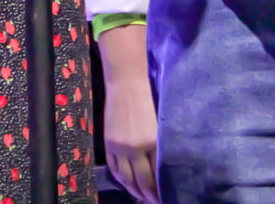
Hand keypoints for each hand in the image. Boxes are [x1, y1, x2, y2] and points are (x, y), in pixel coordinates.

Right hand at [96, 24, 159, 203]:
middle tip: (156, 202)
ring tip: (142, 197)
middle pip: (142, 180)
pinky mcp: (109, 143)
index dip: (159, 189)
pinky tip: (128, 183)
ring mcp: (120, 147)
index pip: (156, 174)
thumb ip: (159, 144)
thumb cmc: (148, 99)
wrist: (126, 83)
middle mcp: (135, 147)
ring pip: (126, 177)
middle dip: (149, 195)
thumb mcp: (158, 123)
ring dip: (134, 190)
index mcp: (152, 141)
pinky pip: (114, 168)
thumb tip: (164, 165)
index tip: (165, 196)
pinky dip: (121, 179)